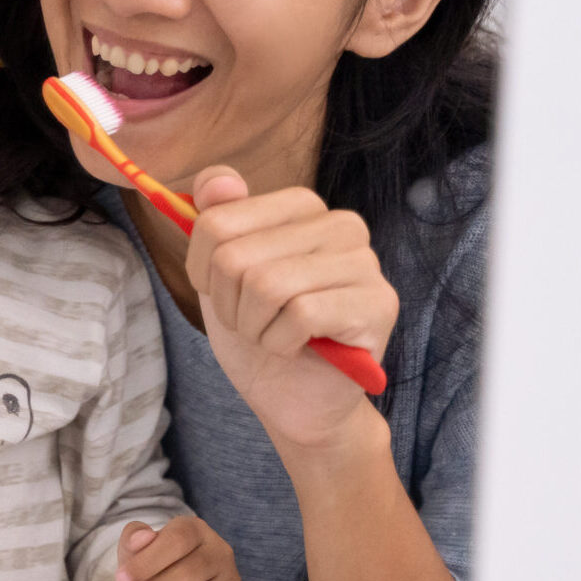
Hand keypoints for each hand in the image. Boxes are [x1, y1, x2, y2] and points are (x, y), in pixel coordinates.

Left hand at [185, 168, 398, 453]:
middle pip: (236, 257)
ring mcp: (364, 262)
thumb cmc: (262, 334)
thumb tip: (217, 179)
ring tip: (275, 336)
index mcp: (302, 207)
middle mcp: (340, 224)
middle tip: (255, 323)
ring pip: (266, 285)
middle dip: (230, 306)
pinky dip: (280, 344)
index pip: (216, 221)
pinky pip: (299, 315)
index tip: (224, 293)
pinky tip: (297, 349)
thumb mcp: (221, 277)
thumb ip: (216, 222)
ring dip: (255, 327)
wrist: (297, 401)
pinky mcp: (377, 303)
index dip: (202, 271)